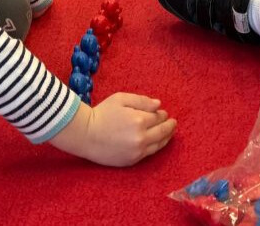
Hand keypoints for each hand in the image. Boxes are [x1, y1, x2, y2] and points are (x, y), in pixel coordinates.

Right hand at [48, 93, 175, 166]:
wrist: (85, 134)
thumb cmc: (102, 113)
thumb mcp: (120, 99)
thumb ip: (141, 101)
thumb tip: (159, 105)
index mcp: (139, 120)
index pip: (158, 117)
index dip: (162, 114)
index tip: (163, 112)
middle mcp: (141, 138)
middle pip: (163, 132)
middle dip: (170, 126)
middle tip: (174, 123)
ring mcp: (137, 151)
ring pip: (159, 145)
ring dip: (166, 138)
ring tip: (170, 133)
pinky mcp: (132, 161)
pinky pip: (149, 154)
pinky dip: (156, 147)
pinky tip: (157, 142)